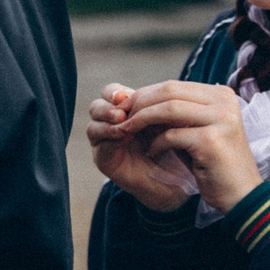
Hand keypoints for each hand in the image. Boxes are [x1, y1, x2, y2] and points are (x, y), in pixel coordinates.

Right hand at [86, 83, 199, 212]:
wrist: (178, 182)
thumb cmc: (177, 150)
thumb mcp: (170, 123)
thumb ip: (160, 107)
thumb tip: (166, 87)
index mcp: (126, 112)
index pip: (110, 93)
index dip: (114, 92)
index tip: (126, 95)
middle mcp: (112, 126)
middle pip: (96, 106)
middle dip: (107, 106)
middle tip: (122, 110)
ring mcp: (106, 143)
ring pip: (92, 125)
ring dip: (106, 122)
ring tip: (122, 122)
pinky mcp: (105, 160)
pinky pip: (99, 146)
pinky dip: (108, 138)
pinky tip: (123, 137)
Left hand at [97, 80, 260, 210]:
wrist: (240, 193)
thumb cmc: (211, 162)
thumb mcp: (193, 130)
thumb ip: (174, 113)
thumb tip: (135, 99)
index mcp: (221, 95)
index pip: (173, 86)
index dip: (144, 95)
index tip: (125, 108)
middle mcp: (225, 101)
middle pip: (169, 92)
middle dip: (139, 104)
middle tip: (120, 118)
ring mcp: (221, 119)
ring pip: (168, 109)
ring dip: (141, 120)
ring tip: (127, 131)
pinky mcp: (212, 141)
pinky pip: (171, 135)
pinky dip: (156, 143)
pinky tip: (152, 153)